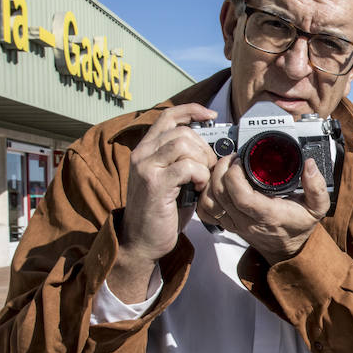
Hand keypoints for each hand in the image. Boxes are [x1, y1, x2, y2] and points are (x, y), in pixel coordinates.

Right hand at [113, 104, 217, 299]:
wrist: (141, 241)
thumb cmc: (161, 211)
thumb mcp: (171, 179)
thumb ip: (183, 159)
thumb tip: (210, 146)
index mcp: (146, 150)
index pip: (168, 116)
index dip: (191, 111)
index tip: (211, 115)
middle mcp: (142, 154)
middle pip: (182, 131)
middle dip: (204, 147)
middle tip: (208, 167)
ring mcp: (146, 168)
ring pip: (184, 144)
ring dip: (202, 161)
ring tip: (202, 179)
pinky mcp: (155, 184)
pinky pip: (187, 167)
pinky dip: (200, 176)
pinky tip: (199, 188)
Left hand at [206, 156, 330, 262]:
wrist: (288, 249)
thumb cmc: (298, 225)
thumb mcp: (316, 207)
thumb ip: (317, 187)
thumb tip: (309, 165)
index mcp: (268, 215)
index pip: (242, 197)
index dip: (235, 175)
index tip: (240, 160)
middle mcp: (247, 221)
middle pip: (220, 195)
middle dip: (221, 169)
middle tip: (232, 158)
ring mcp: (234, 223)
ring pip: (209, 201)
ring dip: (211, 180)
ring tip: (224, 168)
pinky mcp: (227, 223)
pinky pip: (205, 211)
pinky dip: (204, 194)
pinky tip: (215, 183)